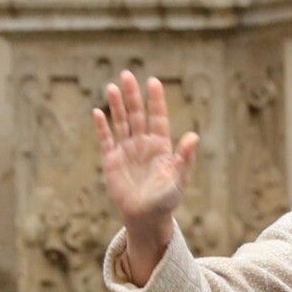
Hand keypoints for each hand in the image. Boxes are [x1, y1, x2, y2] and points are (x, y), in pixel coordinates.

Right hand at [92, 71, 198, 282]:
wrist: (147, 217)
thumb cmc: (167, 199)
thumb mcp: (178, 178)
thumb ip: (184, 157)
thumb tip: (193, 136)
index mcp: (162, 146)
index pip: (158, 118)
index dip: (155, 100)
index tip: (153, 81)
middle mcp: (143, 144)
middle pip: (137, 115)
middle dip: (133, 96)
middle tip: (127, 74)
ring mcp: (127, 151)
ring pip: (121, 123)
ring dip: (117, 105)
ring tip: (111, 86)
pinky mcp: (111, 161)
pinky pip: (106, 140)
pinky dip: (102, 127)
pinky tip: (98, 112)